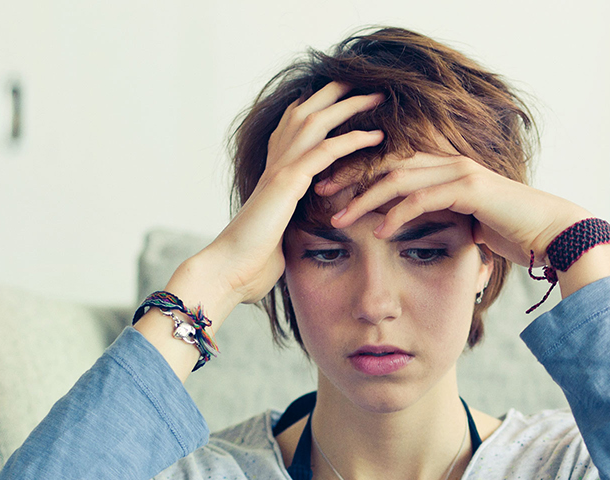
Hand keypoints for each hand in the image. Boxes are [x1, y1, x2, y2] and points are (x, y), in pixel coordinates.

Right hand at [176, 82, 385, 316]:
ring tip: (379, 96)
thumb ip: (297, 212)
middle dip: (338, 91)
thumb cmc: (254, 256)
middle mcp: (275, 159)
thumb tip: (317, 217)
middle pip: (308, 109)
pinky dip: (352, 141)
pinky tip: (376, 135)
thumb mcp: (282, 227)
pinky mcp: (286, 183)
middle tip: (369, 81)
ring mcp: (279, 168)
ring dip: (350, 106)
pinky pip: (324, 152)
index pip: (297, 121)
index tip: (348, 93)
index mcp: (274, 166)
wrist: (229, 269)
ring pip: (317, 121)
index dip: (321, 103)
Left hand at [316, 152, 592, 267]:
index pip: (393, 165)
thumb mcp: (468, 226)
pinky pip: (423, 198)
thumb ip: (441, 222)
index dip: (360, 176)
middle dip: (352, 179)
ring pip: (400, 179)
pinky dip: (397, 213)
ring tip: (340, 217)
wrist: (554, 234)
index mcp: (447, 168)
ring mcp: (460, 172)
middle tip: (320, 195)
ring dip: (366, 198)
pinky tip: (378, 231)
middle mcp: (450, 163)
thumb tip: (415, 236)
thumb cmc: (514, 234)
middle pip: (388, 165)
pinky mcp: (470, 189)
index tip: (330, 192)